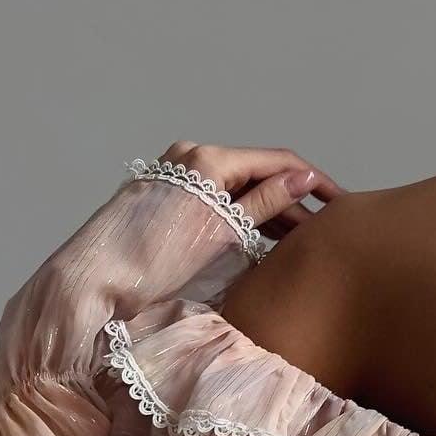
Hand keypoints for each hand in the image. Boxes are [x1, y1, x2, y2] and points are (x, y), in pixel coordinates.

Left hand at [159, 141, 347, 240]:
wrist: (95, 280)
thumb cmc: (157, 258)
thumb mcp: (222, 230)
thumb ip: (266, 203)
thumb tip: (306, 179)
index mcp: (207, 158)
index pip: (276, 161)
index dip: (312, 180)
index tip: (340, 203)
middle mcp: (192, 156)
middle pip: (257, 174)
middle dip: (292, 201)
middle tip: (322, 231)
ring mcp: (178, 174)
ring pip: (238, 187)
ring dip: (269, 211)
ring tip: (299, 240)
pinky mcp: (169, 194)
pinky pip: (218, 197)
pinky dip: (242, 214)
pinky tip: (263, 237)